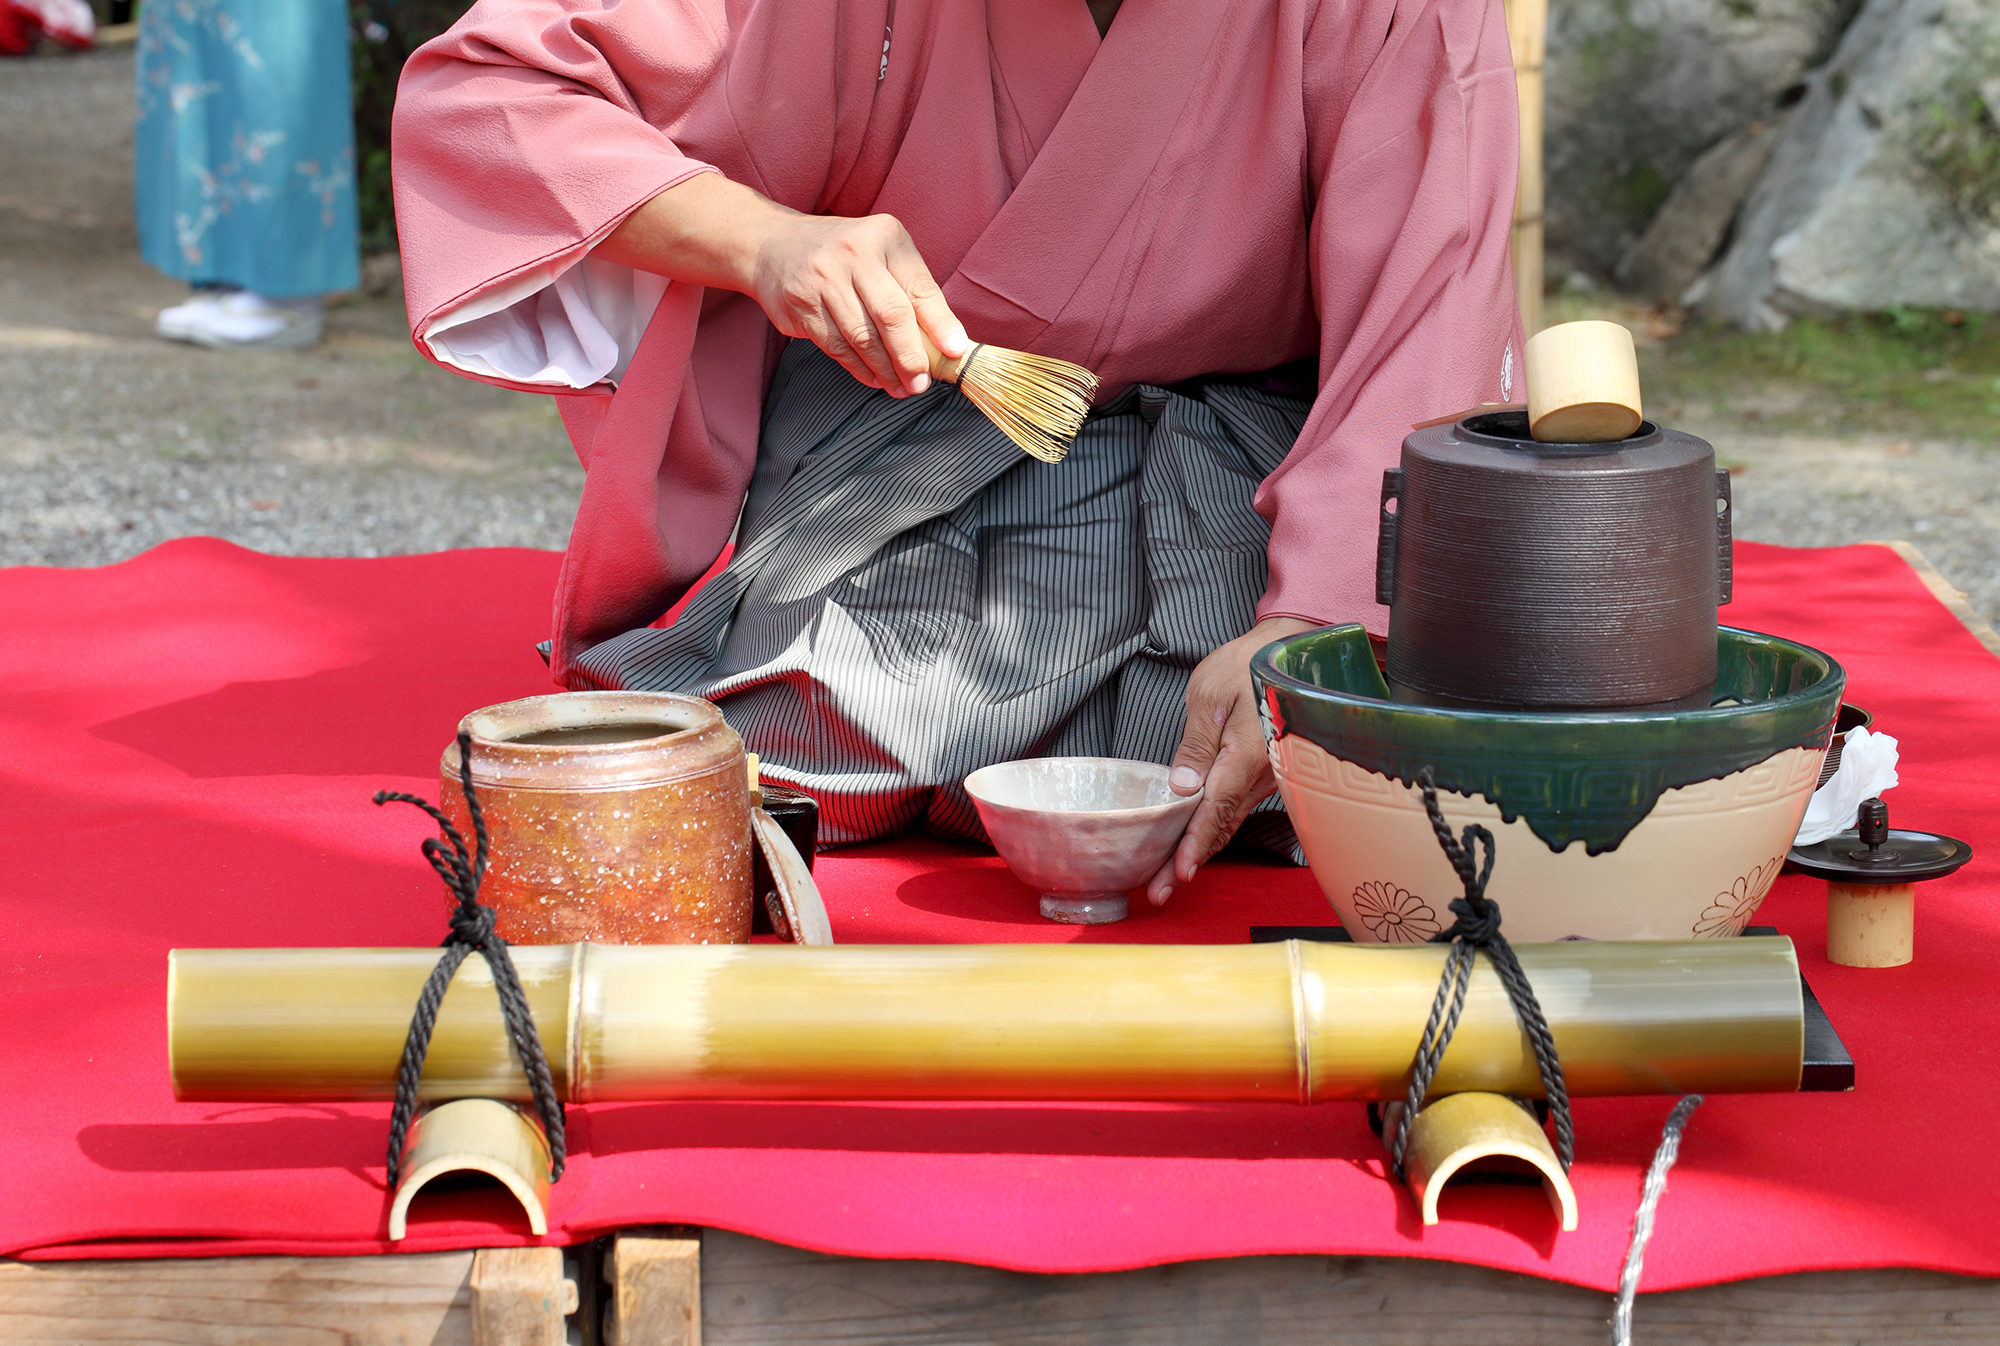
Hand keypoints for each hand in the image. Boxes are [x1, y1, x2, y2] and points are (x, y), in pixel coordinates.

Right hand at [748, 211, 967, 397]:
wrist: (772, 243)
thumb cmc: (844, 255)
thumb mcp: (882, 254)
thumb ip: (911, 289)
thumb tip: (946, 342)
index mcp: (884, 236)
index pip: (919, 287)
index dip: (940, 323)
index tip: (955, 351)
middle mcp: (853, 253)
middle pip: (891, 315)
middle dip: (911, 356)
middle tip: (921, 384)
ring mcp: (822, 279)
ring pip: (862, 337)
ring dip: (885, 369)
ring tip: (901, 387)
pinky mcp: (801, 304)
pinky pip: (837, 346)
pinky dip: (859, 368)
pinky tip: (874, 378)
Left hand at [1146, 615, 1317, 905]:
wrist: (1293, 653)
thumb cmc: (1250, 664)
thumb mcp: (1211, 694)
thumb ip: (1197, 744)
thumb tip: (1182, 788)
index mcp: (1248, 754)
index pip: (1216, 808)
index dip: (1194, 843)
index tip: (1177, 871)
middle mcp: (1262, 775)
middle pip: (1220, 827)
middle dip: (1188, 861)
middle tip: (1159, 891)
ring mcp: (1265, 778)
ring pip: (1228, 823)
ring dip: (1199, 851)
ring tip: (1167, 879)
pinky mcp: (1261, 776)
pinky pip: (1234, 810)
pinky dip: (1212, 832)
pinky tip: (1192, 846)